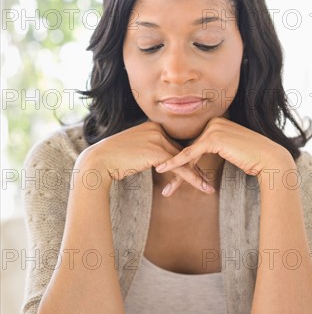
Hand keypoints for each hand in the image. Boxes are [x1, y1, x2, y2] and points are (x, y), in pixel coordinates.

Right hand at [80, 121, 212, 193]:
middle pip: (182, 151)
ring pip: (184, 160)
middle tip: (207, 180)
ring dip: (197, 175)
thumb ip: (149, 151)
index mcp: (153, 126)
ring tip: (208, 187)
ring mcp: (157, 139)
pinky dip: (192, 179)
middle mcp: (157, 129)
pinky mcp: (157, 152)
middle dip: (195, 167)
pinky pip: (180, 168)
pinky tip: (202, 187)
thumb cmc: (113, 159)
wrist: (99, 161)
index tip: (198, 170)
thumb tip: (160, 161)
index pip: (174, 144)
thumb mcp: (135, 150)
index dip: (186, 159)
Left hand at [154, 117, 291, 195]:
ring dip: (174, 167)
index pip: (193, 144)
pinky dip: (177, 163)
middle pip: (188, 148)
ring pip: (187, 152)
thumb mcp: (230, 152)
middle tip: (161, 177)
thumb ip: (216, 150)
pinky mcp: (213, 138)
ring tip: (161, 178)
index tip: (169, 171)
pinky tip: (164, 169)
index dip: (181, 160)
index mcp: (215, 123)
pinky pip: (190, 154)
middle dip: (175, 165)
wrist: (268, 159)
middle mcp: (213, 122)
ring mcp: (213, 129)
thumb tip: (203, 157)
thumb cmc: (253, 159)